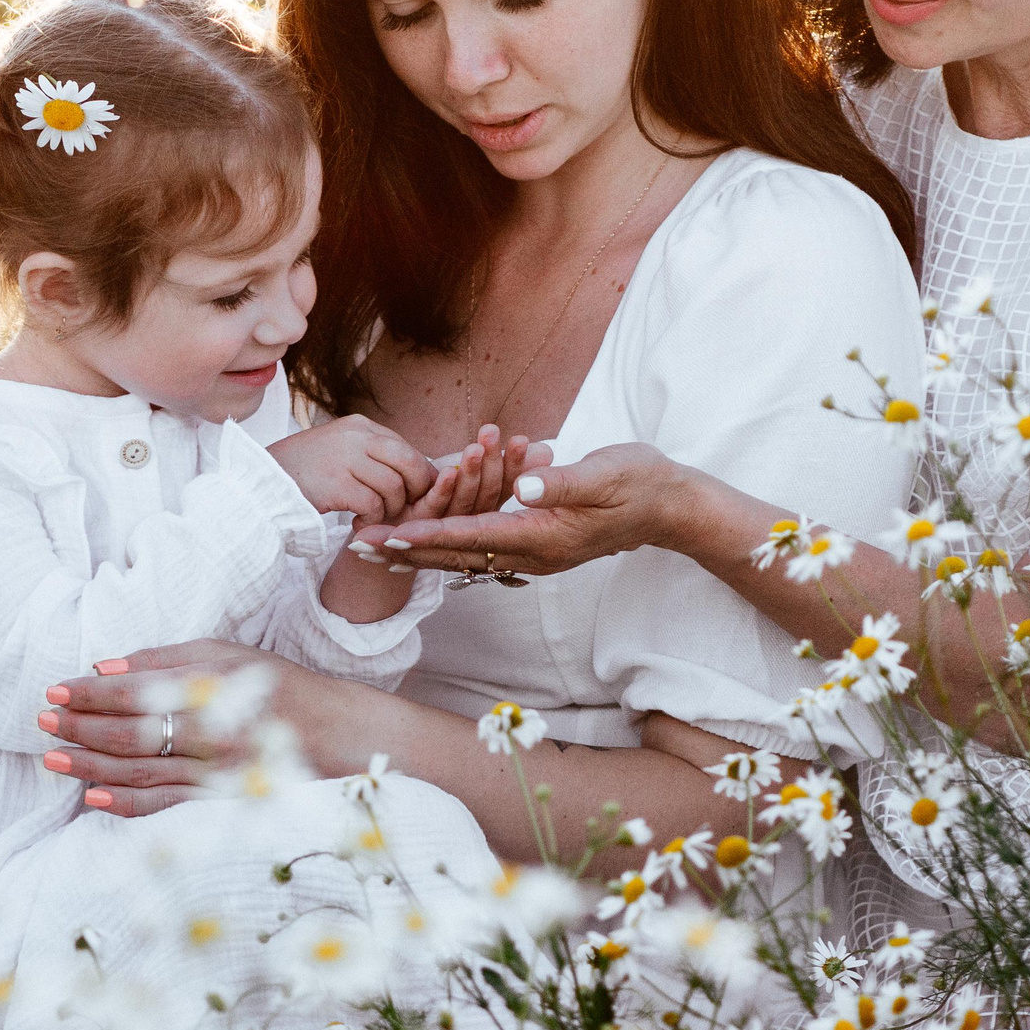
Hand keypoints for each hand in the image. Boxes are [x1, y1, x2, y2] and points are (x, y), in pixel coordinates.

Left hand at [39, 639, 370, 815]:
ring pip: (140, 772)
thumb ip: (164, 660)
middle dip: (80, 727)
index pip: (136, 691)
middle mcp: (214, 731)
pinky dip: (126, 804)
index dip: (90, 692)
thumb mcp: (227, 655)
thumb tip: (104, 666)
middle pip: (131, 734)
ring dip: (89, 767)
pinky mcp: (221, 801)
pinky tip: (92, 800)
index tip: (55, 689)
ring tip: (52, 759)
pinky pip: (165, 805)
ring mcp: (216, 771)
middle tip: (43, 720)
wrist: (337, 735)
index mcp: (213, 687)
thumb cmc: (280, 687)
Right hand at [266, 415, 436, 525]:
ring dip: (389, 509)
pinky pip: (374, 504)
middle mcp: (356, 436)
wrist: (260, 481)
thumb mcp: (339, 450)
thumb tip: (413, 471)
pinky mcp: (337, 484)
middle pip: (410, 463)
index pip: (406, 448)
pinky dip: (371, 518)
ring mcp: (346, 458)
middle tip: (404, 509)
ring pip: (394, 487)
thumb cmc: (302, 472)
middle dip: (416, 491)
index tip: (417, 495)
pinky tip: (357, 521)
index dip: (419, 475)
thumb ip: (371, 454)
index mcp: (359, 426)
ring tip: (372, 515)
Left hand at [360, 442, 688, 576]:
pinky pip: (482, 549)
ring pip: (465, 556)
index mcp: (543, 534)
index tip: (388, 534)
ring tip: (379, 547)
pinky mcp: (538, 544)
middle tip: (359, 546)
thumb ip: (560, 482)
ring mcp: (535, 553)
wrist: (670, 506)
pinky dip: (447, 545)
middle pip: (457, 556)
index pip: (472, 536)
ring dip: (420, 552)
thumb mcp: (605, 473)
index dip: (427, 534)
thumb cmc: (640, 482)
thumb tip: (520, 486)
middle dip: (407, 552)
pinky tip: (425, 541)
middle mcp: (533, 552)